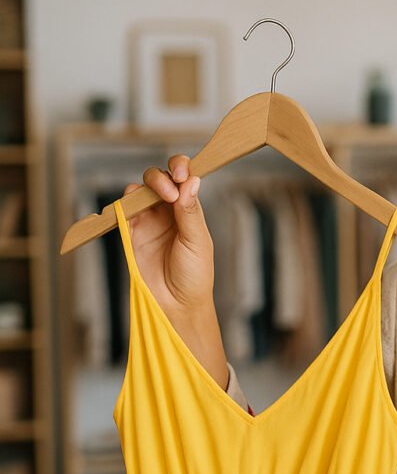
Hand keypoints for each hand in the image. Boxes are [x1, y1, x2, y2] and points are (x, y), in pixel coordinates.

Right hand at [126, 155, 228, 388]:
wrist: (176, 304)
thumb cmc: (194, 275)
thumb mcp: (198, 242)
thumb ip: (191, 212)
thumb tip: (191, 181)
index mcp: (189, 209)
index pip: (183, 178)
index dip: (181, 168)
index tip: (182, 173)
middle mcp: (167, 211)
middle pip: (158, 178)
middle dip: (161, 177)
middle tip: (169, 193)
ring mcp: (147, 221)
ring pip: (138, 190)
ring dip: (144, 187)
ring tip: (157, 199)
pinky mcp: (129, 233)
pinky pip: (121, 211)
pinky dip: (122, 204)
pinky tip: (130, 207)